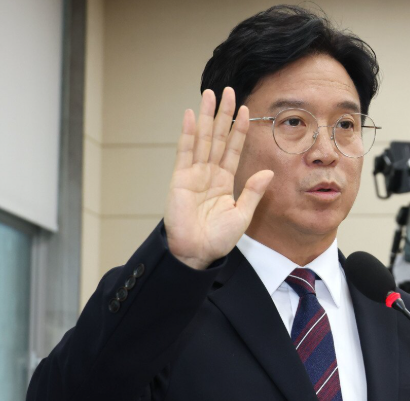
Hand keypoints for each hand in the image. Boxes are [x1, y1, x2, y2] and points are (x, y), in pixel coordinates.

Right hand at [164, 87, 273, 269]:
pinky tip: (190, 115)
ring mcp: (193, 173)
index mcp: (224, 181)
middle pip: (217, 137)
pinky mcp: (179, 178)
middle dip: (222, 115)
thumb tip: (267, 172)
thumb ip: (253, 191)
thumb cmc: (218, 238)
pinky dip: (186, 133)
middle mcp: (209, 173)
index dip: (239, 129)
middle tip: (227, 91)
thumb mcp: (242, 214)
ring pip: (201, 139)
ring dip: (205, 117)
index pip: (233, 148)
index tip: (245, 110)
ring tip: (210, 94)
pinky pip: (184, 152)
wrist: (197, 252)